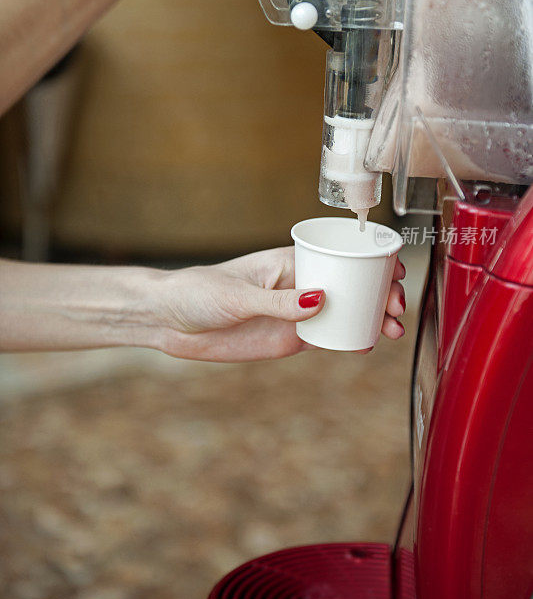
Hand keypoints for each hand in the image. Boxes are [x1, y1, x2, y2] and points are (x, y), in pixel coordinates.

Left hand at [151, 246, 405, 361]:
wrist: (170, 321)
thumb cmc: (198, 293)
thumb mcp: (238, 296)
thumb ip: (278, 302)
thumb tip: (321, 301)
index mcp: (287, 261)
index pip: (338, 256)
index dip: (370, 262)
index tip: (394, 272)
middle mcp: (297, 284)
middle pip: (349, 285)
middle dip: (378, 293)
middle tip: (396, 308)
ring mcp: (294, 312)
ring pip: (344, 311)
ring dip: (371, 317)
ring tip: (393, 331)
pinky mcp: (288, 338)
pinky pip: (327, 336)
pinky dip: (350, 338)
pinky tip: (366, 343)